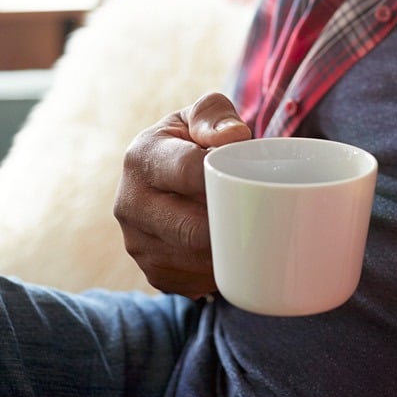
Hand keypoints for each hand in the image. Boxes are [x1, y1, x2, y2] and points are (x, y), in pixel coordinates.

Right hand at [114, 91, 251, 296]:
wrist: (169, 171)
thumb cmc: (196, 137)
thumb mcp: (204, 113)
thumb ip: (216, 114)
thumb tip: (234, 137)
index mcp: (142, 157)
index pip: (188, 171)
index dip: (226, 179)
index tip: (254, 180)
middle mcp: (130, 203)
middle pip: (192, 227)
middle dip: (232, 225)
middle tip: (266, 216)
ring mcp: (136, 243)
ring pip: (194, 260)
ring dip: (228, 253)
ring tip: (253, 233)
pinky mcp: (152, 271)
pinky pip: (192, 283)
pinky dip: (218, 272)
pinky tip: (234, 253)